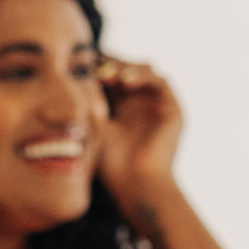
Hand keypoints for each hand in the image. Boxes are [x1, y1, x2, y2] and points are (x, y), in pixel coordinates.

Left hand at [95, 57, 183, 213]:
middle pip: (128, 71)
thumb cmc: (111, 165)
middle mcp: (141, 108)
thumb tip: (74, 73)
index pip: (112, 80)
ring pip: (145, 72)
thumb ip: (90, 101)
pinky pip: (160, 81)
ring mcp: (158, 108)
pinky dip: (143, 76)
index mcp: (121, 113)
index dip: (99, 68)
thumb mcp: (94, 127)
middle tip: (94, 66)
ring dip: (125, 68)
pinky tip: (125, 81)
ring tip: (107, 75)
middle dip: (111, 64)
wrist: (136, 185)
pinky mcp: (173, 111)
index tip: (81, 64)